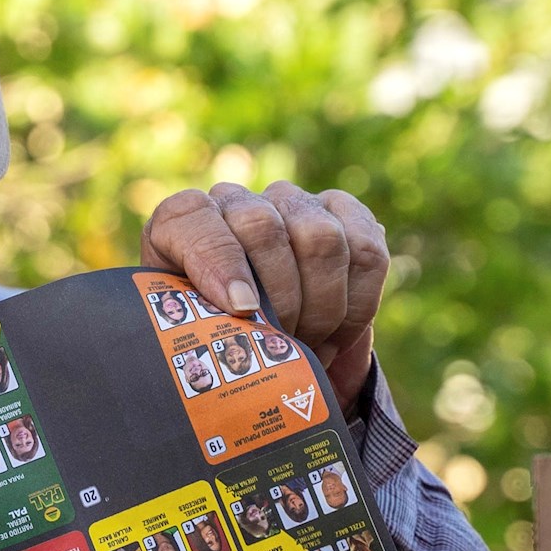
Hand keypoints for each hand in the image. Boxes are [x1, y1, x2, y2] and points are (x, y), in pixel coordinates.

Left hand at [142, 181, 388, 409]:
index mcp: (183, 224)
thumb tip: (235, 321)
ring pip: (322, 238)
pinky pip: (368, 251)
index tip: (241, 310)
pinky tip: (338, 335)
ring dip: (321, 308)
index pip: (193, 217)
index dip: (218, 261)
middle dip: (279, 300)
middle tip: (281, 346)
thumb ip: (190, 328)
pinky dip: (359, 303)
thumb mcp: (187, 339)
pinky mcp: (344, 214)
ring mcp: (292, 203)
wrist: (257, 345)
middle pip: (265, 228)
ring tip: (309, 348)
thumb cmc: (213, 343)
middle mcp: (237, 202)